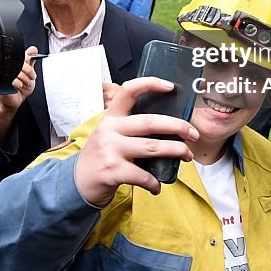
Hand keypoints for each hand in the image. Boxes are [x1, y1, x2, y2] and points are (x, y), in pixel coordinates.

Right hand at [0, 48, 37, 112]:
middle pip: (22, 63)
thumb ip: (31, 61)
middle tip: (31, 77)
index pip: (22, 54)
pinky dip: (19, 85)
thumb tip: (33, 49)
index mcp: (14, 63)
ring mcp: (5, 75)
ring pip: (19, 72)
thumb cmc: (19, 88)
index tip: (30, 64)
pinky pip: (15, 81)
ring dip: (25, 80)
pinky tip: (18, 88)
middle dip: (30, 72)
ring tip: (24, 84)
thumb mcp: (28, 73)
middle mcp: (9, 67)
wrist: (12, 101)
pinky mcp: (3, 83)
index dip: (28, 59)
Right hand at [74, 77, 197, 206]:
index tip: (170, 86)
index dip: (150, 84)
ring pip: (152, 147)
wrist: (76, 183)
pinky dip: (154, 183)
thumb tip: (166, 127)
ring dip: (175, 151)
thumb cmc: (100, 157)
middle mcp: (110, 129)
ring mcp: (111, 150)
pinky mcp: (113, 171)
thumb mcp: (108, 134)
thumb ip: (129, 128)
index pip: (129, 91)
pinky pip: (143, 175)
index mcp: (111, 117)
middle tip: (193, 133)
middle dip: (177, 126)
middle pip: (150, 122)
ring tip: (187, 155)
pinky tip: (157, 187)